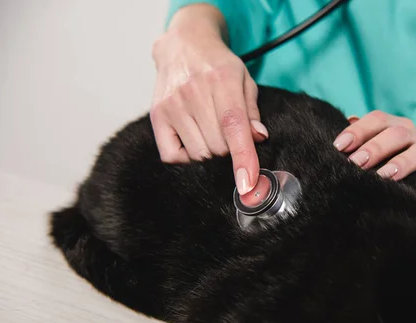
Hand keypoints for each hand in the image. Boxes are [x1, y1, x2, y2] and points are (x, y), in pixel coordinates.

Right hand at [150, 4, 266, 194]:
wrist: (183, 45)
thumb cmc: (218, 66)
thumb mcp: (244, 79)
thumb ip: (252, 111)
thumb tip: (259, 138)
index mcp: (222, 80)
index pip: (233, 127)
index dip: (243, 158)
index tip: (248, 184)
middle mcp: (193, 92)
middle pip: (217, 147)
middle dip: (229, 151)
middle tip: (229, 136)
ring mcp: (172, 105)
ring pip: (198, 155)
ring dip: (210, 154)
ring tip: (211, 133)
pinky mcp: (157, 115)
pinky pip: (172, 156)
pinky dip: (186, 158)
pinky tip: (194, 141)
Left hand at [333, 111, 415, 197]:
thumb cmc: (394, 163)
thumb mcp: (378, 150)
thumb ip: (361, 140)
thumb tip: (345, 123)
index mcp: (397, 127)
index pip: (378, 120)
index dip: (358, 130)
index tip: (338, 146)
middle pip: (397, 134)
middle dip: (375, 147)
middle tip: (356, 162)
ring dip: (403, 162)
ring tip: (385, 175)